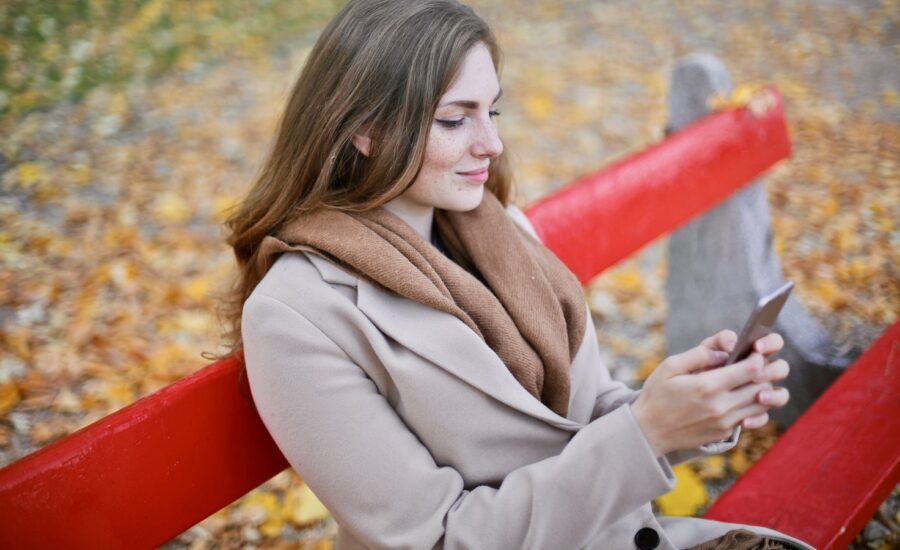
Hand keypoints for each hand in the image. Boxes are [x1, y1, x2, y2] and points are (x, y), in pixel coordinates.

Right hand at [631, 330, 789, 456]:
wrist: (648, 431)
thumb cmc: (657, 395)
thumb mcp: (670, 366)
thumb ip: (699, 354)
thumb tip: (726, 350)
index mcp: (707, 386)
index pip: (750, 369)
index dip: (757, 358)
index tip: (755, 351)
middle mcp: (720, 406)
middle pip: (762, 386)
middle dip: (767, 372)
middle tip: (761, 363)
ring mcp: (725, 422)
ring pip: (761, 404)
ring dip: (763, 389)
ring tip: (754, 379)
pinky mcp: (725, 432)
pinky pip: (751, 417)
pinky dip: (754, 405)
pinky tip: (742, 396)